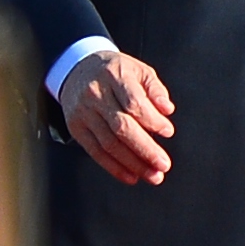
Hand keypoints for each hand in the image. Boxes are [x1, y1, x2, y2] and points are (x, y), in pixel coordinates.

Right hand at [58, 49, 175, 185]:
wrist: (77, 69)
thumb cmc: (114, 71)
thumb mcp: (138, 70)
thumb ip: (155, 90)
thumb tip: (167, 111)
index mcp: (114, 76)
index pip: (133, 103)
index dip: (152, 120)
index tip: (168, 131)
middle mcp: (95, 94)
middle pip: (121, 127)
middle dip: (145, 149)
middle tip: (163, 164)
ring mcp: (83, 113)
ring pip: (109, 144)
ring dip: (133, 164)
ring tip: (153, 175)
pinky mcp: (76, 128)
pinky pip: (96, 152)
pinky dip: (114, 167)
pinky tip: (131, 176)